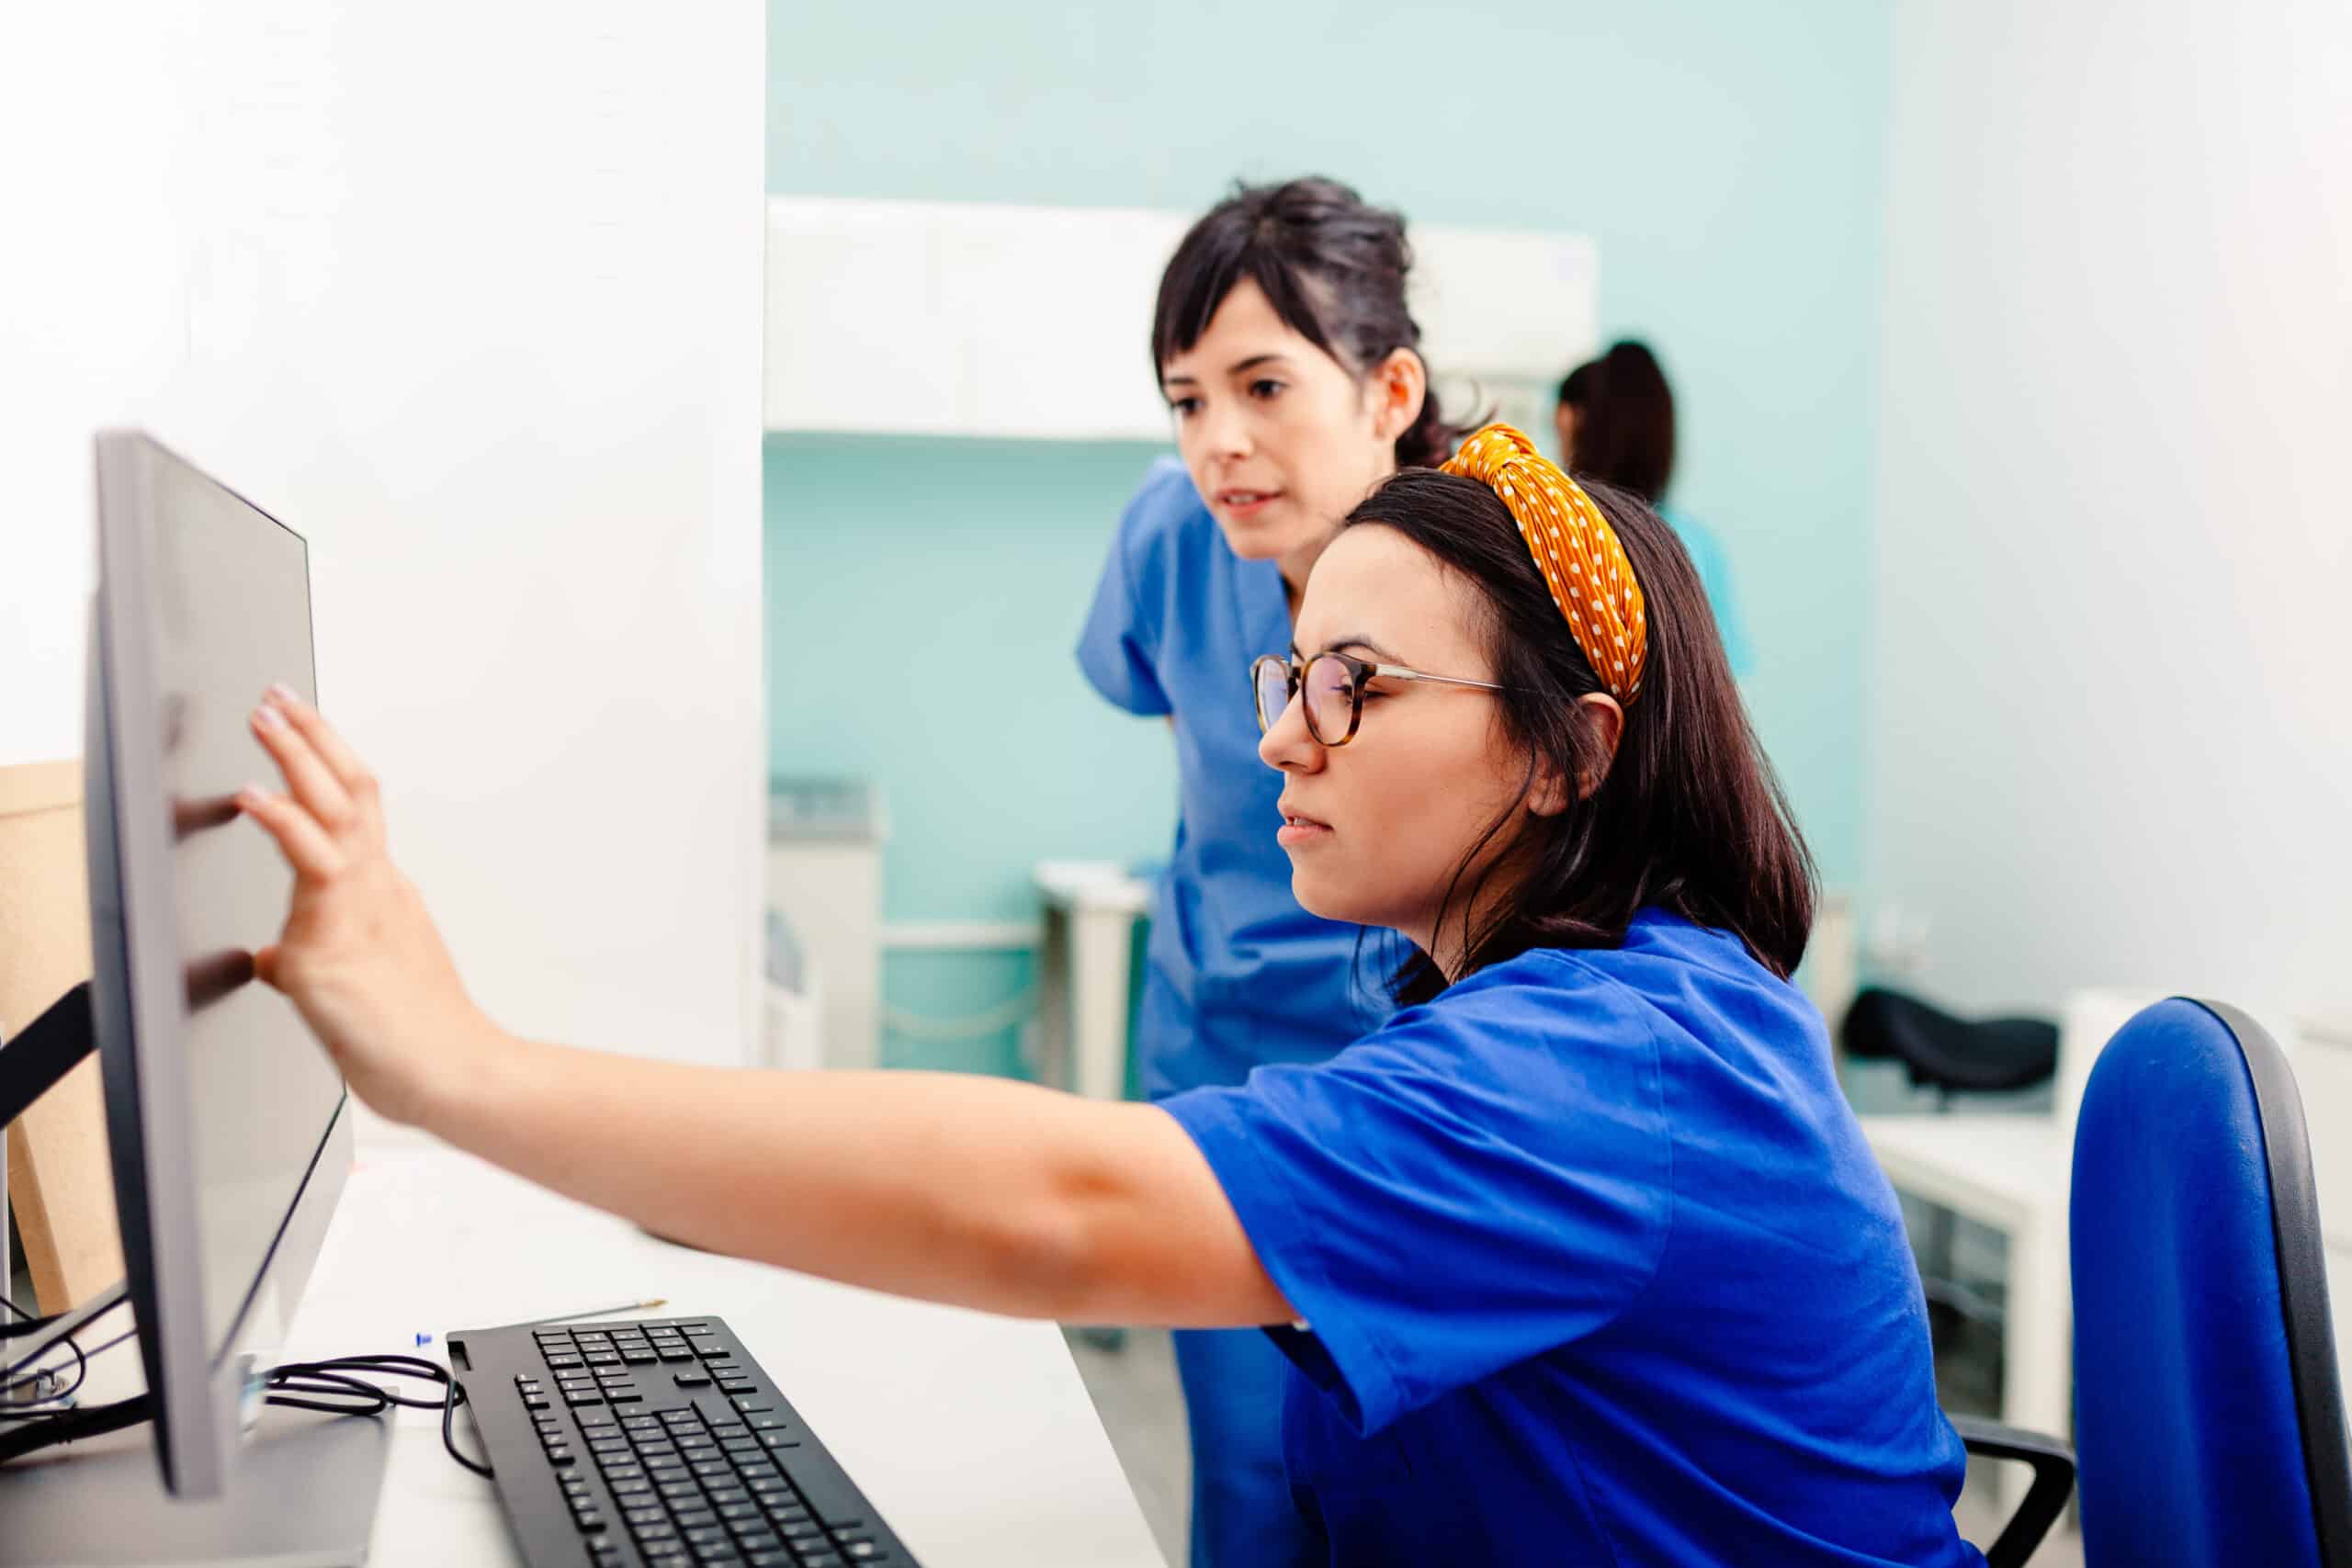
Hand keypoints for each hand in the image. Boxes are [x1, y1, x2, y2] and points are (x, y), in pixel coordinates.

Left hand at [237, 685, 501, 1125]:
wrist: (454, 1074)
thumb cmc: (415, 1042)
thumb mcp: (350, 990)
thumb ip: (312, 961)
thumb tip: (269, 957)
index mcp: (384, 896)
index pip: (357, 810)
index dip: (328, 762)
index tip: (300, 725)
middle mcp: (377, 890)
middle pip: (350, 791)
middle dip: (311, 739)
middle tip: (279, 698)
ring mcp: (357, 910)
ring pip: (333, 811)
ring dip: (297, 757)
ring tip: (266, 718)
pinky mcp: (332, 942)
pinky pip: (308, 866)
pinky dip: (283, 822)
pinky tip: (252, 796)